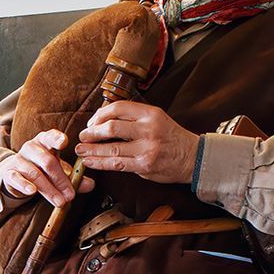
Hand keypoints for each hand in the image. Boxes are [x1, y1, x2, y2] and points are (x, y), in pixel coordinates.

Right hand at [0, 129, 94, 206]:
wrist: (16, 174)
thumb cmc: (42, 169)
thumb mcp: (60, 170)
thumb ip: (74, 177)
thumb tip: (90, 185)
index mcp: (45, 142)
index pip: (51, 137)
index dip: (57, 138)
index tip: (64, 142)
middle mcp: (31, 148)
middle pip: (47, 161)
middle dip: (61, 180)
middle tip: (70, 195)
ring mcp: (19, 160)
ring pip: (34, 173)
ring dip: (49, 189)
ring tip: (60, 202)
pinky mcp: (10, 173)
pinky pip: (16, 178)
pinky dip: (24, 185)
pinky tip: (32, 191)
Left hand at [74, 101, 198, 183]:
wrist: (193, 157)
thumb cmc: (171, 138)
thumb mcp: (156, 118)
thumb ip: (133, 118)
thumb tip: (103, 120)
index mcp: (150, 113)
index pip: (118, 108)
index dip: (100, 115)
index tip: (92, 121)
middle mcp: (148, 129)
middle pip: (111, 128)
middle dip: (92, 132)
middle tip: (83, 136)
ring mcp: (146, 148)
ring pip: (111, 149)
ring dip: (91, 150)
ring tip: (80, 151)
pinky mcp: (144, 165)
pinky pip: (117, 164)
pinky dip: (100, 163)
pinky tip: (90, 162)